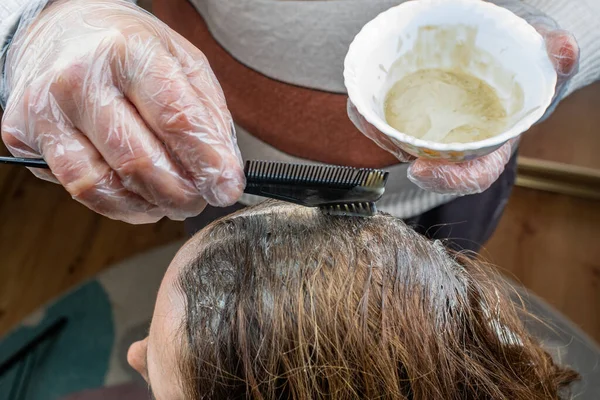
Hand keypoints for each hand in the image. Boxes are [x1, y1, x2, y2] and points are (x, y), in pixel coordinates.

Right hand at [1, 0, 244, 222]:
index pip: (176, 119)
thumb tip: (223, 170)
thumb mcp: (182, 62)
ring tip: (171, 199)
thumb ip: (207, 114)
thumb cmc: (128, 50)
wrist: (61, 33)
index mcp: (127, 51)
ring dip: (149, 205)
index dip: (208, 163)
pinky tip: (137, 195)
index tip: (228, 189)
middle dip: (181, 194)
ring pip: (104, 186)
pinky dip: (118, 205)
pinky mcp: (24, 136)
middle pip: (139, 161)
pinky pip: (79, 191)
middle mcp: (78, 79)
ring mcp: (45, 110)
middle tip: (200, 198)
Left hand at [348, 3, 579, 195]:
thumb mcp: (546, 61)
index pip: (473, 175)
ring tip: (363, 113)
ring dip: (380, 133)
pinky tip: (363, 100)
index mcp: (493, 145)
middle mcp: (460, 145)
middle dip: (400, 151)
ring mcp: (437, 133)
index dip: (449, 180)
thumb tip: (561, 49)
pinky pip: (393, 123)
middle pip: (430, 163)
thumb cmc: (527, 65)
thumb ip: (555, 61)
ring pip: (406, 143)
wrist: (507, 57)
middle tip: (379, 131)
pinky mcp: (418, 117)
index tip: (421, 171)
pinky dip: (376, 115)